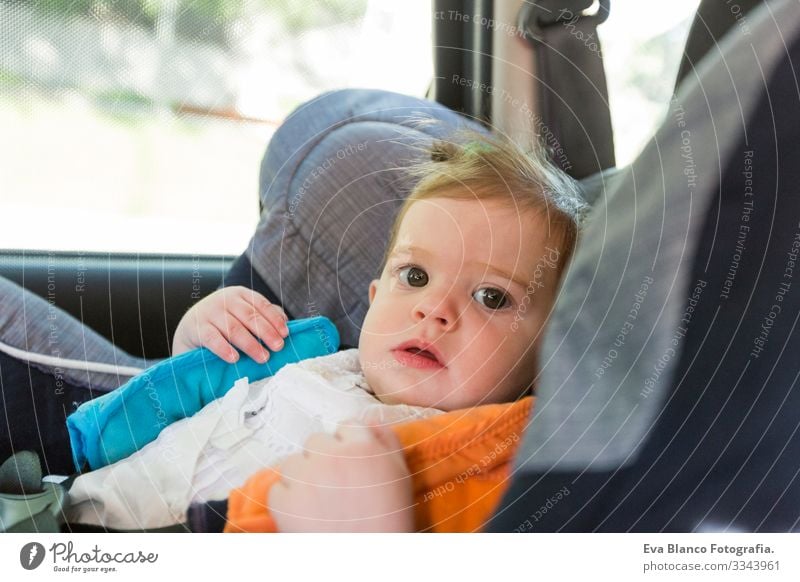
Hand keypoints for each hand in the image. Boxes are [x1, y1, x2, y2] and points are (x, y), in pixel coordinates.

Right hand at [172, 286, 288, 362]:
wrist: (191, 328)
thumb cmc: (224, 323)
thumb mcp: (243, 315)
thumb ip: (263, 316)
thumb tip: (285, 322)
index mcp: (240, 294)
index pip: (261, 305)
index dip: (274, 319)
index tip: (285, 334)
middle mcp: (225, 300)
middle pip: (250, 316)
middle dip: (266, 332)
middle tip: (278, 347)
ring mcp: (209, 313)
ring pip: (234, 329)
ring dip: (250, 344)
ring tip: (263, 357)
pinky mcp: (196, 328)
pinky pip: (212, 338)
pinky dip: (224, 349)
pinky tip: (234, 359)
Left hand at [269, 424, 414, 531]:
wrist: (370, 564)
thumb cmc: (389, 522)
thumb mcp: (400, 476)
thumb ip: (387, 442)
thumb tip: (369, 421)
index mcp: (363, 446)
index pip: (346, 425)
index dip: (348, 445)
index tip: (350, 463)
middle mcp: (332, 456)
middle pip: (316, 441)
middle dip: (322, 459)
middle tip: (334, 485)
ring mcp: (305, 478)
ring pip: (293, 463)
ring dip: (301, 478)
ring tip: (318, 502)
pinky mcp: (285, 502)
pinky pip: (277, 490)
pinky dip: (287, 502)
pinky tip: (305, 516)